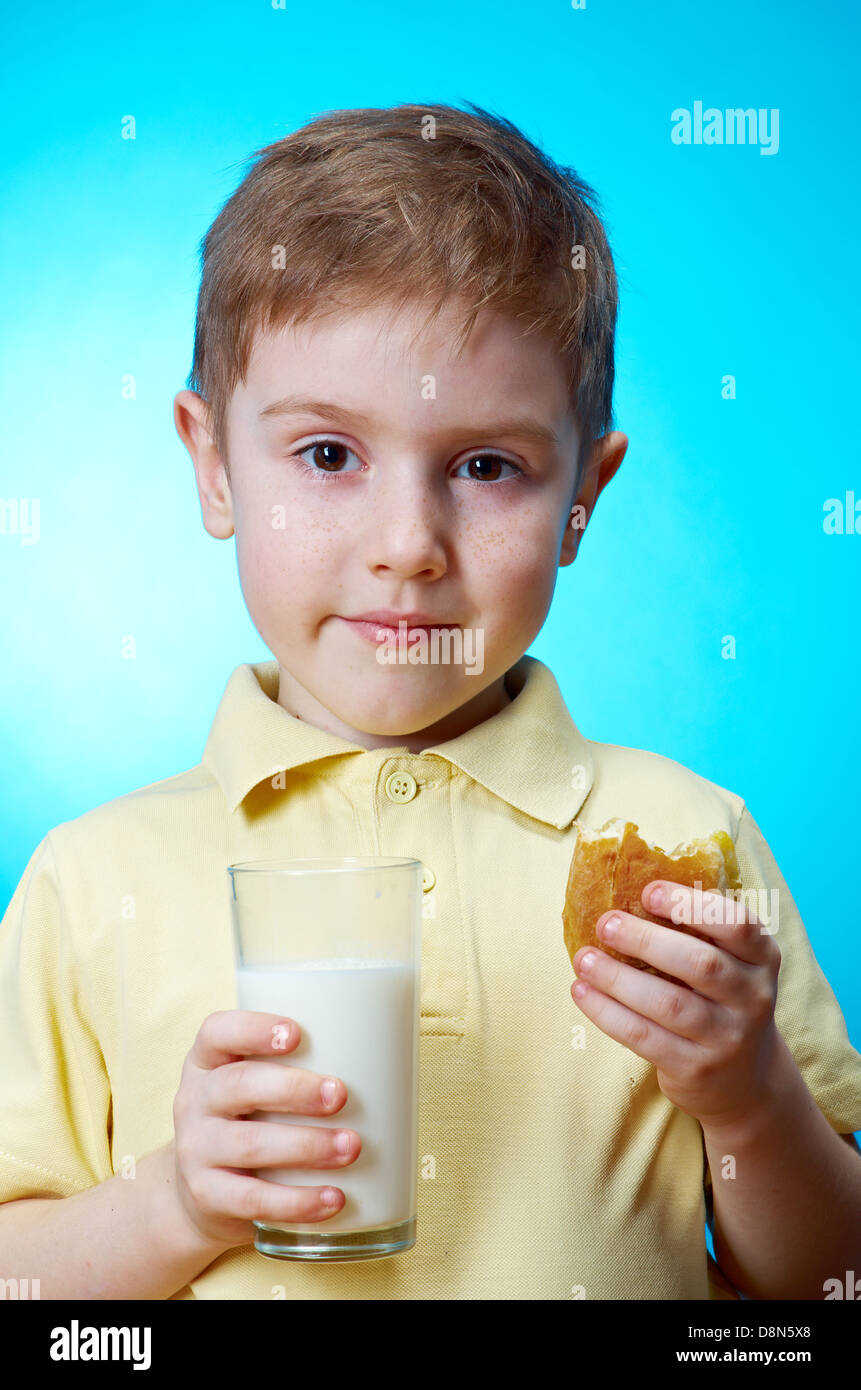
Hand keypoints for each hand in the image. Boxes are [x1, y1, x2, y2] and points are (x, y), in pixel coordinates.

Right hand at [171, 1010, 360, 1248]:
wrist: (199, 1194)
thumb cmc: (250, 1119)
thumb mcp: (255, 1085)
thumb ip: (299, 1066)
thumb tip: (391, 1057)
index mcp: (208, 1061)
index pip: (218, 1032)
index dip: (253, 1029)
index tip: (297, 1033)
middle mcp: (195, 1100)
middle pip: (238, 1086)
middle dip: (294, 1089)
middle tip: (340, 1095)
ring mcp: (197, 1150)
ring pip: (250, 1144)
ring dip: (307, 1146)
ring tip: (351, 1147)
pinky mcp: (209, 1196)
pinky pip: (254, 1200)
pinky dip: (298, 1201)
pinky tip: (333, 1198)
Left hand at [569, 881, 782, 1129]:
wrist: (744, 1080)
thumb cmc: (721, 1001)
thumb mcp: (731, 964)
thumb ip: (698, 933)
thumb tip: (627, 893)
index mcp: (762, 958)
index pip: (737, 924)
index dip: (691, 904)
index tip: (647, 891)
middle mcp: (753, 997)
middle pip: (699, 964)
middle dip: (645, 940)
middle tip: (606, 923)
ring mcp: (727, 1037)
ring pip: (668, 1003)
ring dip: (618, 978)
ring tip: (584, 959)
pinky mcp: (696, 1068)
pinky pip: (644, 1036)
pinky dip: (607, 1012)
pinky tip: (582, 991)